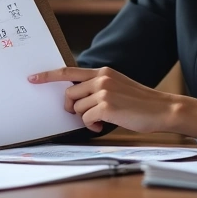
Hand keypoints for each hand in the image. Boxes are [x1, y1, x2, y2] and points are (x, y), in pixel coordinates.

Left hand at [27, 67, 196, 137]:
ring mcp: (103, 92)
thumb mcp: (117, 86)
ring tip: (99, 120)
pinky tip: (102, 126)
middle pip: (69, 93)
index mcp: (103, 72)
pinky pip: (85, 119)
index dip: (48, 76)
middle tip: (83, 115)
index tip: (33, 78)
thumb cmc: (140, 103)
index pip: (68, 71)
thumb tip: (76, 99)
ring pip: (76, 108)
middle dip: (71, 107)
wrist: (163, 109)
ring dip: (84, 118)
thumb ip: (98, 87)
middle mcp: (101, 78)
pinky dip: (91, 126)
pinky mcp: (107, 106)